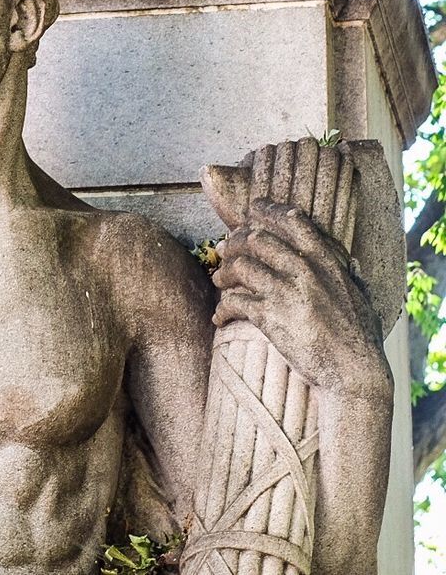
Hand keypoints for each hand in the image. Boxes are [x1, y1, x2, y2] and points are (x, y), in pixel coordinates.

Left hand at [212, 199, 391, 398]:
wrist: (355, 374)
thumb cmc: (361, 340)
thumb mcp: (362, 299)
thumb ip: (351, 277)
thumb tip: (350, 262)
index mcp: (327, 262)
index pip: (293, 221)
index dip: (268, 210)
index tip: (252, 209)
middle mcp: (304, 270)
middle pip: (256, 239)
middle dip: (235, 242)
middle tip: (225, 249)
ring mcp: (285, 291)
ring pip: (240, 265)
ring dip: (224, 273)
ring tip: (219, 280)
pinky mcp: (269, 315)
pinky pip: (233, 301)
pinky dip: (222, 309)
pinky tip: (219, 318)